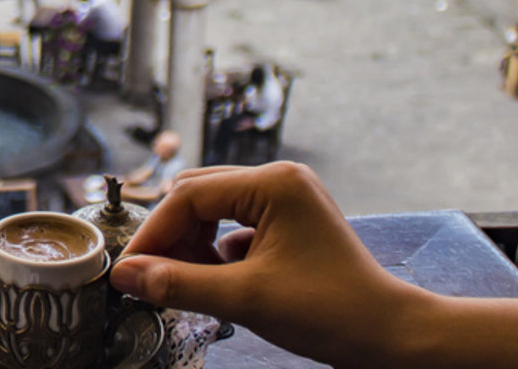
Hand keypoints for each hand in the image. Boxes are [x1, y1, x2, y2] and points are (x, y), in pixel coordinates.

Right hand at [111, 163, 423, 367]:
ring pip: (216, 211)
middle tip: (150, 278)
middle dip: (172, 238)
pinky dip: (218, 253)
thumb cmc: (334, 312)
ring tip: (185, 282)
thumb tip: (127, 276)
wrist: (391, 336)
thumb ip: (179, 284)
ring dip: (193, 245)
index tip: (130, 269)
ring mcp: (289, 200)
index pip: (190, 196)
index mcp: (274, 183)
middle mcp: (281, 180)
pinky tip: (219, 282)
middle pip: (199, 196)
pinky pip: (237, 226)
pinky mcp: (292, 223)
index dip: (155, 234)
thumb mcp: (246, 299)